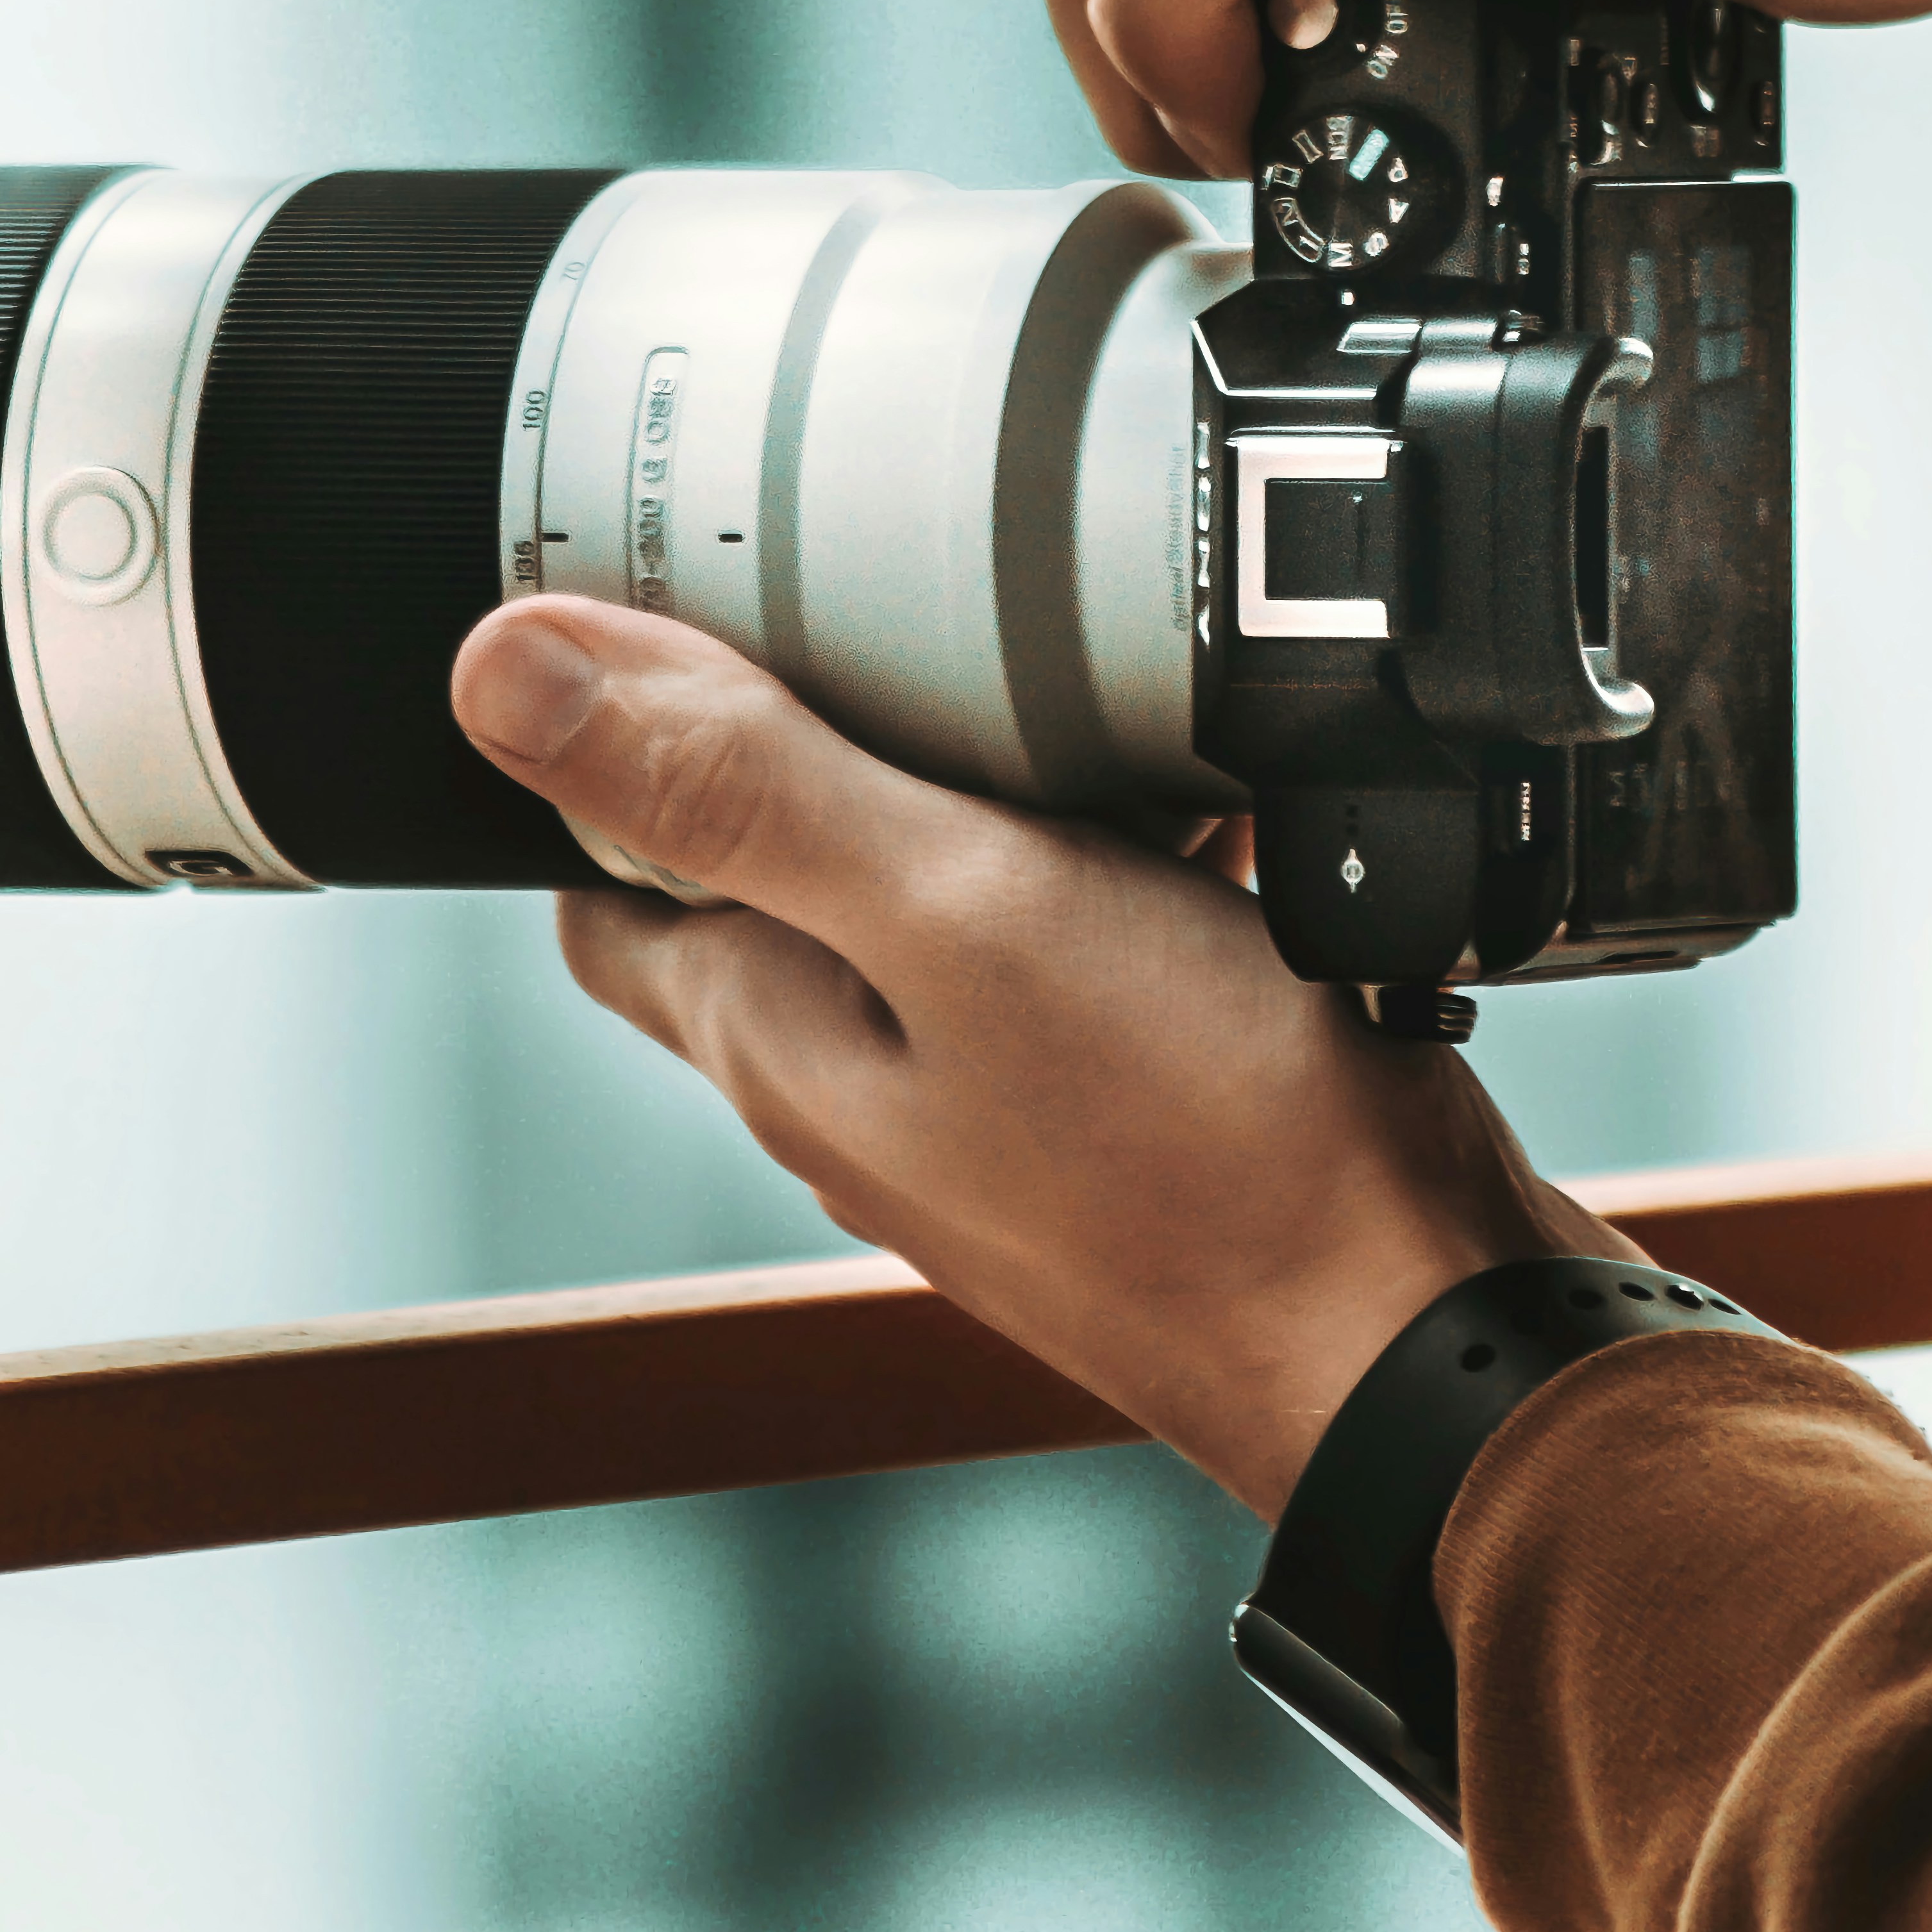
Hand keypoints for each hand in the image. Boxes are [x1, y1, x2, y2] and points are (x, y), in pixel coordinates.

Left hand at [448, 596, 1632, 1523]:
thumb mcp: (951, 909)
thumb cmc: (1206, 1155)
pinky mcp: (1138, 1116)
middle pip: (782, 869)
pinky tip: (1215, 802)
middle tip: (884, 588)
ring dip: (991, 783)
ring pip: (950, 899)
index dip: (608, 738)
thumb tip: (501, 675)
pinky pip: (1096, 945)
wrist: (1430, 1344)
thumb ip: (742, 788)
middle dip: (811, 728)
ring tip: (1080, 673)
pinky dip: (1131, 854)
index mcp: (780, 1036)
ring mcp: (1008, 1112)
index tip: (662, 601)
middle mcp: (872, 1088)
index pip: (609, 877)